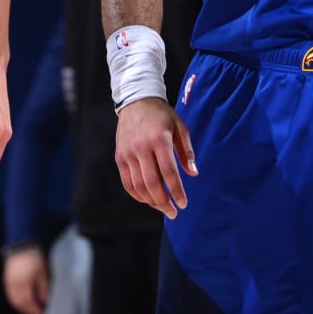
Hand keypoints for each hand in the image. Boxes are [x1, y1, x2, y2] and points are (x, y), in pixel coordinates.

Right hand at [2, 247, 48, 313]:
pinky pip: (10, 295)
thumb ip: (43, 288)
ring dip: (22, 307)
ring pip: (13, 301)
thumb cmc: (33, 257)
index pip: (28, 303)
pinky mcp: (6, 279)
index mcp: (23, 283)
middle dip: (28, 311)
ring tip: (31, 308)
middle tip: (36, 313)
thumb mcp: (42, 272)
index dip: (34, 310)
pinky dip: (17, 300)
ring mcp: (8, 282)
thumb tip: (44, 300)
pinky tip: (23, 300)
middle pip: (19, 304)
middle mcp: (13, 285)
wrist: (22, 244)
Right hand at [115, 97, 196, 217]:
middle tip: (173, 212)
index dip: (176, 191)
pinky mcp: (119, 157)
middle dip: (163, 202)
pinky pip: (127, 182)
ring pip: (138, 185)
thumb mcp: (180, 127)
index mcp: (159, 139)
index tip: (183, 203)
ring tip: (163, 207)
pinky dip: (137, 194)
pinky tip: (148, 199)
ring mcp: (128, 153)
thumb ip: (187, 151)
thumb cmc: (162, 115)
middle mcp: (141, 147)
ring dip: (151, 201)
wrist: (136, 101)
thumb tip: (193, 173)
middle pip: (152, 183)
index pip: (169, 172)